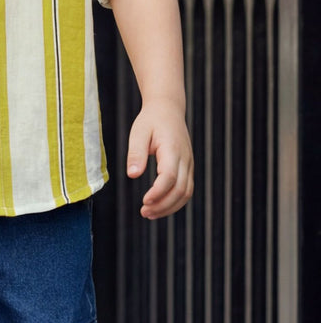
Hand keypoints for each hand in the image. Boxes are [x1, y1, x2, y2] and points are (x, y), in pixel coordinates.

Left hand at [126, 97, 192, 218]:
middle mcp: (185, 158)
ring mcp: (189, 164)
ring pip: (186, 193)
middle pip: (180, 189)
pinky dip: (174, 201)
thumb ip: (136, 153)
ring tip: (149, 213)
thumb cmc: (151, 120)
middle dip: (163, 205)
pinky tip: (158, 205)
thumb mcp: (138, 133)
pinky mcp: (188, 168)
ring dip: (169, 207)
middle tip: (144, 212)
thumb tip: (133, 175)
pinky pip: (186, 189)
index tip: (144, 202)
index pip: (170, 177)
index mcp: (172, 149)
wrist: (168, 109)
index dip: (158, 192)